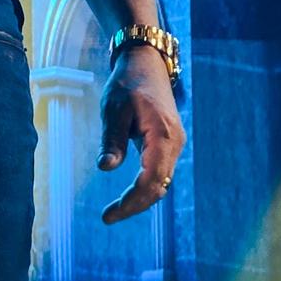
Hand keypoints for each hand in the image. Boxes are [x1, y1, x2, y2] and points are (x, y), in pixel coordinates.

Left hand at [96, 44, 182, 224]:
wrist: (146, 63)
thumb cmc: (127, 83)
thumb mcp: (113, 109)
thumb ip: (112, 140)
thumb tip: (106, 169)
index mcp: (162, 136)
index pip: (150, 181)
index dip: (131, 202)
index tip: (108, 215)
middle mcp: (174, 143)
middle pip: (158, 187)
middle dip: (135, 205)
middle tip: (108, 216)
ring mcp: (174, 143)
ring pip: (161, 182)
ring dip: (141, 198)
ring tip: (115, 210)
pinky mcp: (169, 143)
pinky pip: (160, 172)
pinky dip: (146, 186)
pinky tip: (129, 194)